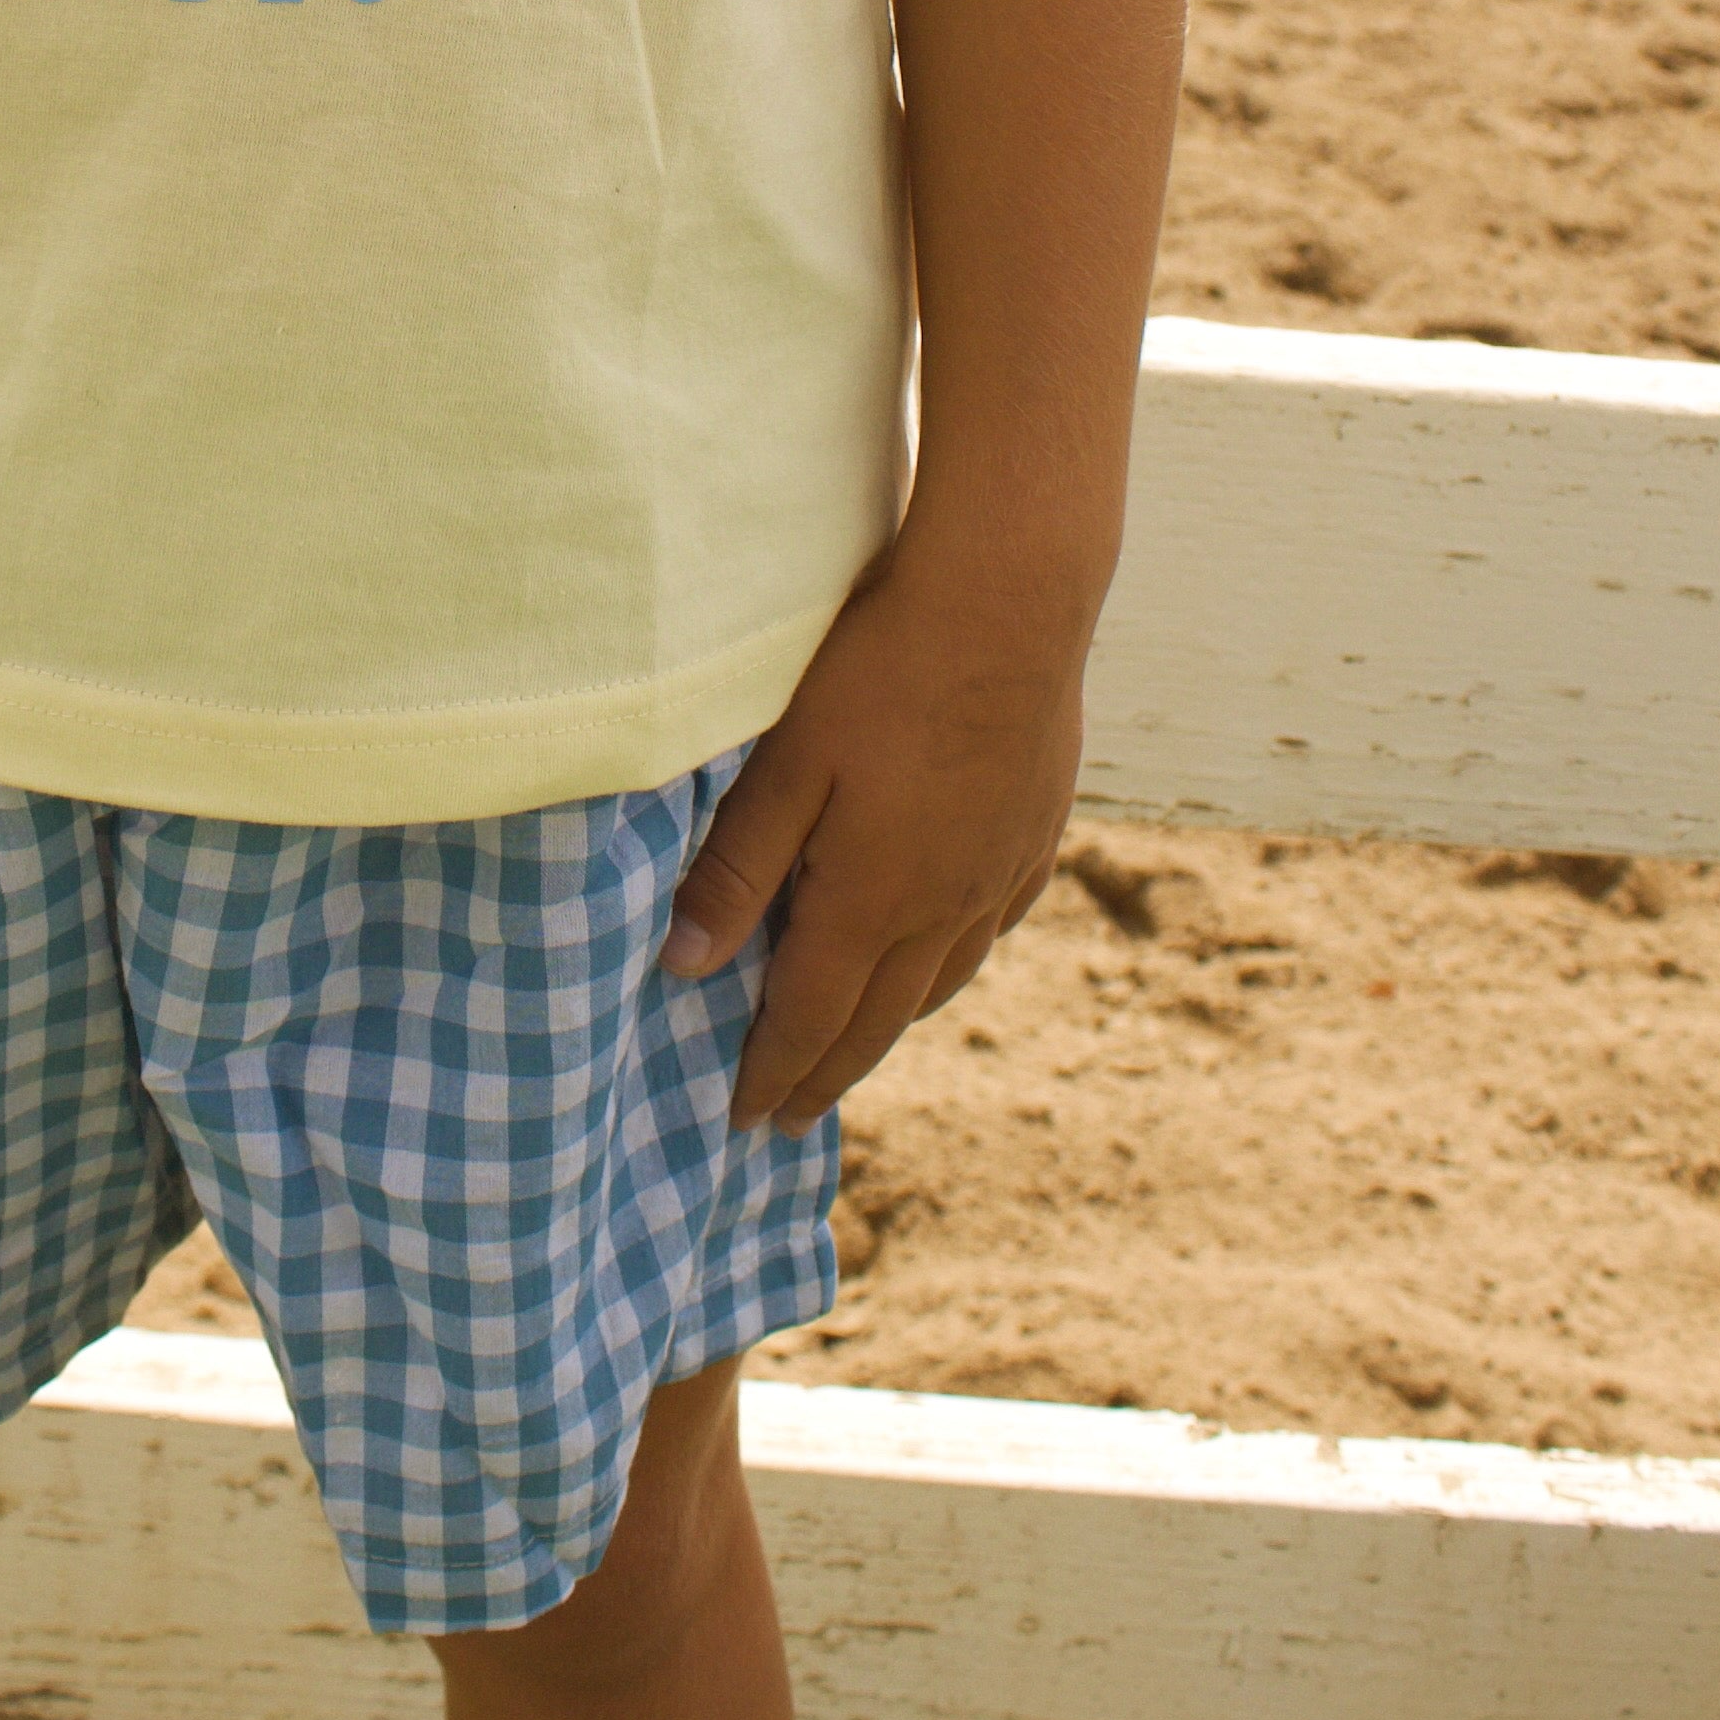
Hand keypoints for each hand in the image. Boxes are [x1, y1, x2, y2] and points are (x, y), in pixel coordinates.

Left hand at [662, 537, 1092, 1126]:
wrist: (1009, 601)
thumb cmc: (879, 672)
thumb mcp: (785, 768)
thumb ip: (735, 870)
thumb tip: (684, 967)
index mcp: (873, 899)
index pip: (812, 1015)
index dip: (775, 1071)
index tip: (745, 1119)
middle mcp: (944, 906)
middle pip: (879, 1020)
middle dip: (827, 1074)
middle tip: (790, 1119)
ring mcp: (999, 871)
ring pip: (941, 980)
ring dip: (891, 1026)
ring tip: (857, 1048)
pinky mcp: (1035, 831)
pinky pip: (991, 927)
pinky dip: (953, 962)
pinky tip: (943, 955)